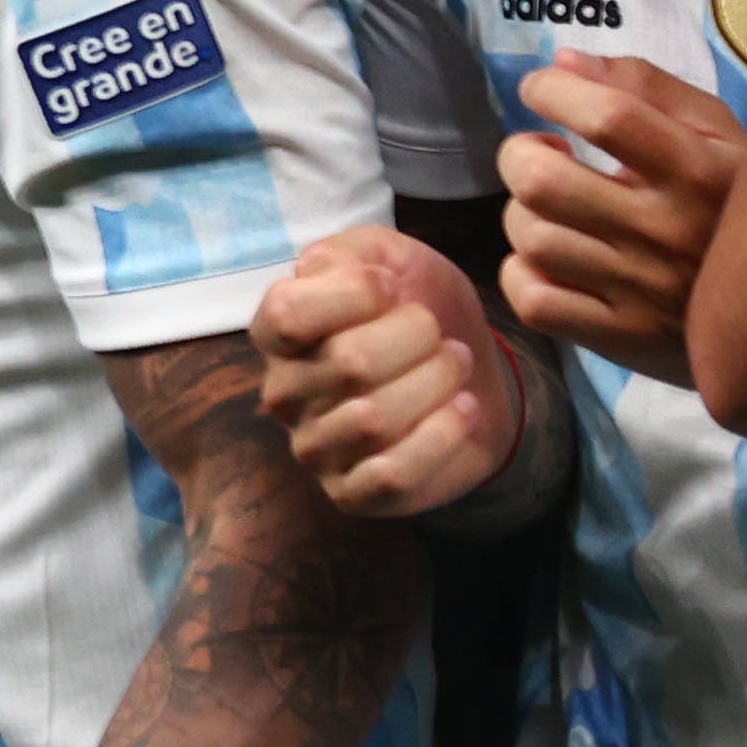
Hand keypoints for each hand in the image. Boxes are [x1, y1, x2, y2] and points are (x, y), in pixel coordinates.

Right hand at [252, 230, 529, 518]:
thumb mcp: (389, 259)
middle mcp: (283, 394)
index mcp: (276, 335)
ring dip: (437, 383)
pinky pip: (392, 474)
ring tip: (457, 365)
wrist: (470, 372)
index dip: (352, 294)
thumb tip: (321, 271)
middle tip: (442, 335)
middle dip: (417, 338)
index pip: (287, 313)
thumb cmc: (419, 310)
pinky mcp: (352, 494)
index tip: (392, 284)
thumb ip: (352, 253)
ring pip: (374, 420)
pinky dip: (441, 436)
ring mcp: (315, 449)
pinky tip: (464, 409)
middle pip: (349, 363)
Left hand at [499, 52, 741, 378]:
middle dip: (522, 155)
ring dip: (525, 214)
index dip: (553, 91)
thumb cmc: (737, 206)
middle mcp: (671, 232)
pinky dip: (522, 273)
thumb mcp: (718, 135)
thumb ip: (647, 89)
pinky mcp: (622, 339)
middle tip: (543, 155)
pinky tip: (550, 260)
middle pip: (542, 179)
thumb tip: (562, 62)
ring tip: (553, 210)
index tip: (541, 90)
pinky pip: (531, 297)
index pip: (606, 117)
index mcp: (701, 173)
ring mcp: (645, 292)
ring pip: (530, 236)